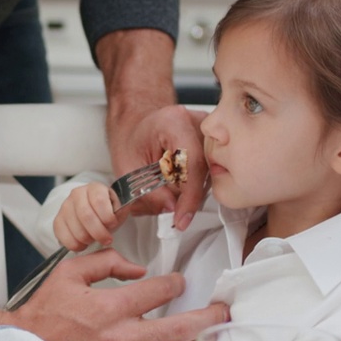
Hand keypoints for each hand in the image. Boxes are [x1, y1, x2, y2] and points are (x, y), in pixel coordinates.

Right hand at [11, 249, 228, 340]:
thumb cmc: (46, 310)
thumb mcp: (70, 271)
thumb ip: (106, 261)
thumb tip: (137, 267)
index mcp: (109, 306)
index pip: (157, 291)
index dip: (174, 283)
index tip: (178, 282)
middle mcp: (121, 336)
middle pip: (178, 328)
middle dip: (206, 317)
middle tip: (223, 311)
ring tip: (216, 337)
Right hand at [54, 183, 127, 250]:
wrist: (94, 215)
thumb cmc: (107, 212)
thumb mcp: (118, 208)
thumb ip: (120, 209)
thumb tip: (116, 214)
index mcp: (94, 188)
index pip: (98, 200)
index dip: (107, 216)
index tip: (113, 224)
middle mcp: (76, 194)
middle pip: (86, 216)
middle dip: (99, 232)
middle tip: (106, 240)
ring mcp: (65, 207)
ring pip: (76, 229)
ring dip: (88, 240)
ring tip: (95, 240)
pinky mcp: (57, 221)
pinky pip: (64, 237)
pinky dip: (76, 245)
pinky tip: (84, 244)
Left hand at [109, 104, 208, 229]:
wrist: (136, 126)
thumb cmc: (131, 140)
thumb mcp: (127, 167)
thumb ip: (148, 190)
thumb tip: (171, 207)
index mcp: (174, 122)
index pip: (192, 163)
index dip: (189, 195)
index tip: (182, 217)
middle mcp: (197, 123)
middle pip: (205, 170)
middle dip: (187, 194)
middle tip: (166, 201)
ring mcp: (208, 132)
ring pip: (210, 173)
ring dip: (190, 189)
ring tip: (165, 184)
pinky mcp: (213, 142)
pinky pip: (211, 170)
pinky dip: (194, 183)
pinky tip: (176, 179)